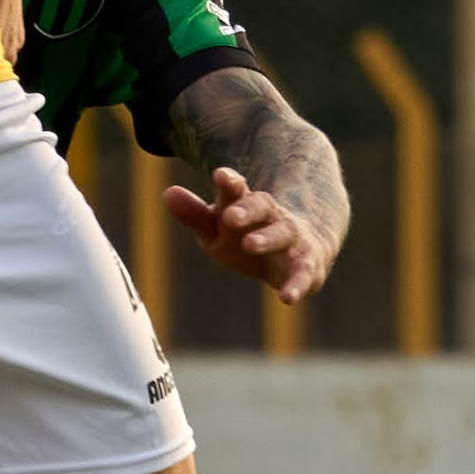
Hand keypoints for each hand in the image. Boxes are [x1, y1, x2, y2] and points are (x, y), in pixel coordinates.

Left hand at [169, 165, 333, 303]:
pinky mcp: (307, 266)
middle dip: (247, 210)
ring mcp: (292, 239)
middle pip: (262, 206)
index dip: (230, 183)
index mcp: (247, 204)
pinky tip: (287, 298)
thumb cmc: (247, 237)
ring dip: (267, 238)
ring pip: (282, 233)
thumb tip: (167, 193)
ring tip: (250, 244)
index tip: (220, 175)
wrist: (302, 250)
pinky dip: (297, 286)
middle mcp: (272, 216)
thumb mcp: (217, 228)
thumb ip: (195, 215)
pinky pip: (303, 275)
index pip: (237, 190)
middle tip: (229, 216)